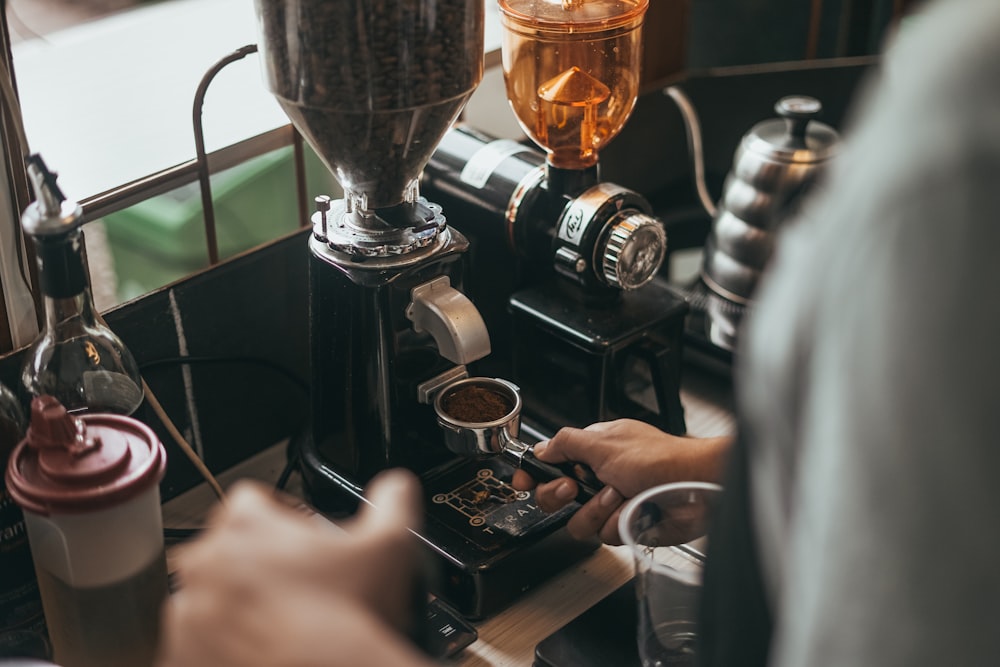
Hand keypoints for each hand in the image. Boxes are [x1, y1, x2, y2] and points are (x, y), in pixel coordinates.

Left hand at [157, 470, 436, 666]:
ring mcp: (187, 614)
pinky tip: (260, 651)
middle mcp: (205, 563)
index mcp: (246, 524)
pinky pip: (195, 644)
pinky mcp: (179, 657)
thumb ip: (393, 499)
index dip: (283, 516)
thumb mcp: (392, 544)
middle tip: (296, 588)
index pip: (253, 500)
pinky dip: (220, 647)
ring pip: (207, 597)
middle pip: (225, 548)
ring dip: (234, 606)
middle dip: (255, 563)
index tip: (303, 540)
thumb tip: (396, 486)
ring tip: (278, 625)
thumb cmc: (349, 617)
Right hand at [512, 419, 729, 543]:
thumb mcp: (604, 442)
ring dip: (597, 509)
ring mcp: (611, 503)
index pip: (551, 462)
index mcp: (593, 451)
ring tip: (620, 495)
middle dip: (563, 494)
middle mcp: (599, 477)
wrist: (695, 487)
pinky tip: (634, 509)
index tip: (522, 481)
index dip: (533, 474)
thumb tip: (541, 448)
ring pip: (578, 521)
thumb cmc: (661, 459)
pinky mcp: (625, 526)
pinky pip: (603, 534)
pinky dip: (618, 522)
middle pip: (556, 497)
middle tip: (575, 487)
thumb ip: (566, 443)